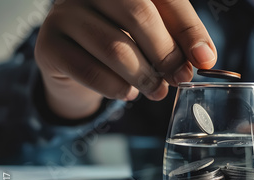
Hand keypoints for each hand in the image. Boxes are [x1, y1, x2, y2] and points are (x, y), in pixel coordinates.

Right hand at [35, 0, 216, 118]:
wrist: (77, 64)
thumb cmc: (124, 44)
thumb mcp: (155, 38)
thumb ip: (179, 42)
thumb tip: (204, 59)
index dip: (189, 30)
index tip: (204, 61)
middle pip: (139, 15)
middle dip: (166, 54)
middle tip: (178, 79)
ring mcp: (65, 13)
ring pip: (115, 47)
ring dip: (144, 77)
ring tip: (156, 91)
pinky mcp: (48, 45)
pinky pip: (90, 71)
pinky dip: (117, 89)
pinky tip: (128, 92)